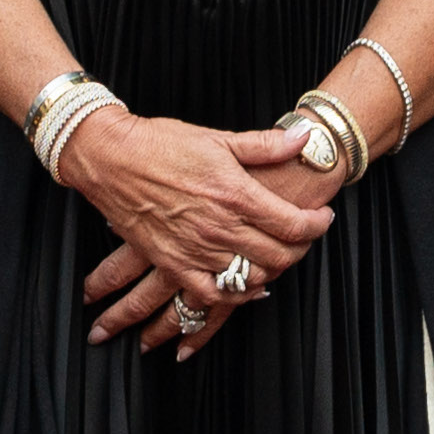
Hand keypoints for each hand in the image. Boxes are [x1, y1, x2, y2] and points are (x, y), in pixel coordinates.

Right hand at [61, 106, 330, 350]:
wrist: (111, 158)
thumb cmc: (161, 143)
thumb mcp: (218, 138)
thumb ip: (265, 145)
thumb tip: (305, 137)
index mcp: (236, 194)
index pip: (293, 225)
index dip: (316, 225)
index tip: (322, 218)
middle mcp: (219, 227)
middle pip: (278, 257)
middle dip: (299, 251)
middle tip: (302, 239)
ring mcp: (195, 250)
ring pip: (249, 280)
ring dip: (269, 272)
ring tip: (275, 259)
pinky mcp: (172, 263)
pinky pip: (210, 295)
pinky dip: (231, 296)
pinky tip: (241, 288)